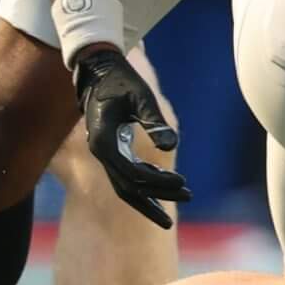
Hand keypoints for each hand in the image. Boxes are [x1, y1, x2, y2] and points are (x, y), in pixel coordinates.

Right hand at [71, 46, 190, 228]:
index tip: (182, 182)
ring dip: (148, 200)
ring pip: (123, 187)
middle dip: (155, 200)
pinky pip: (124, 177)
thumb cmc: (121, 79)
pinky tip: (161, 189)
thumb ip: (154, 121)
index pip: (133, 173)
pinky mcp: (108, 150)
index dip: (158, 182)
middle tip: (187, 199)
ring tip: (170, 214)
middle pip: (127, 188)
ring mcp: (102, 153)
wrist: (97, 71)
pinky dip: (142, 187)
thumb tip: (171, 146)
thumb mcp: (141, 96)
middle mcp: (100, 151)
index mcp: (104, 140)